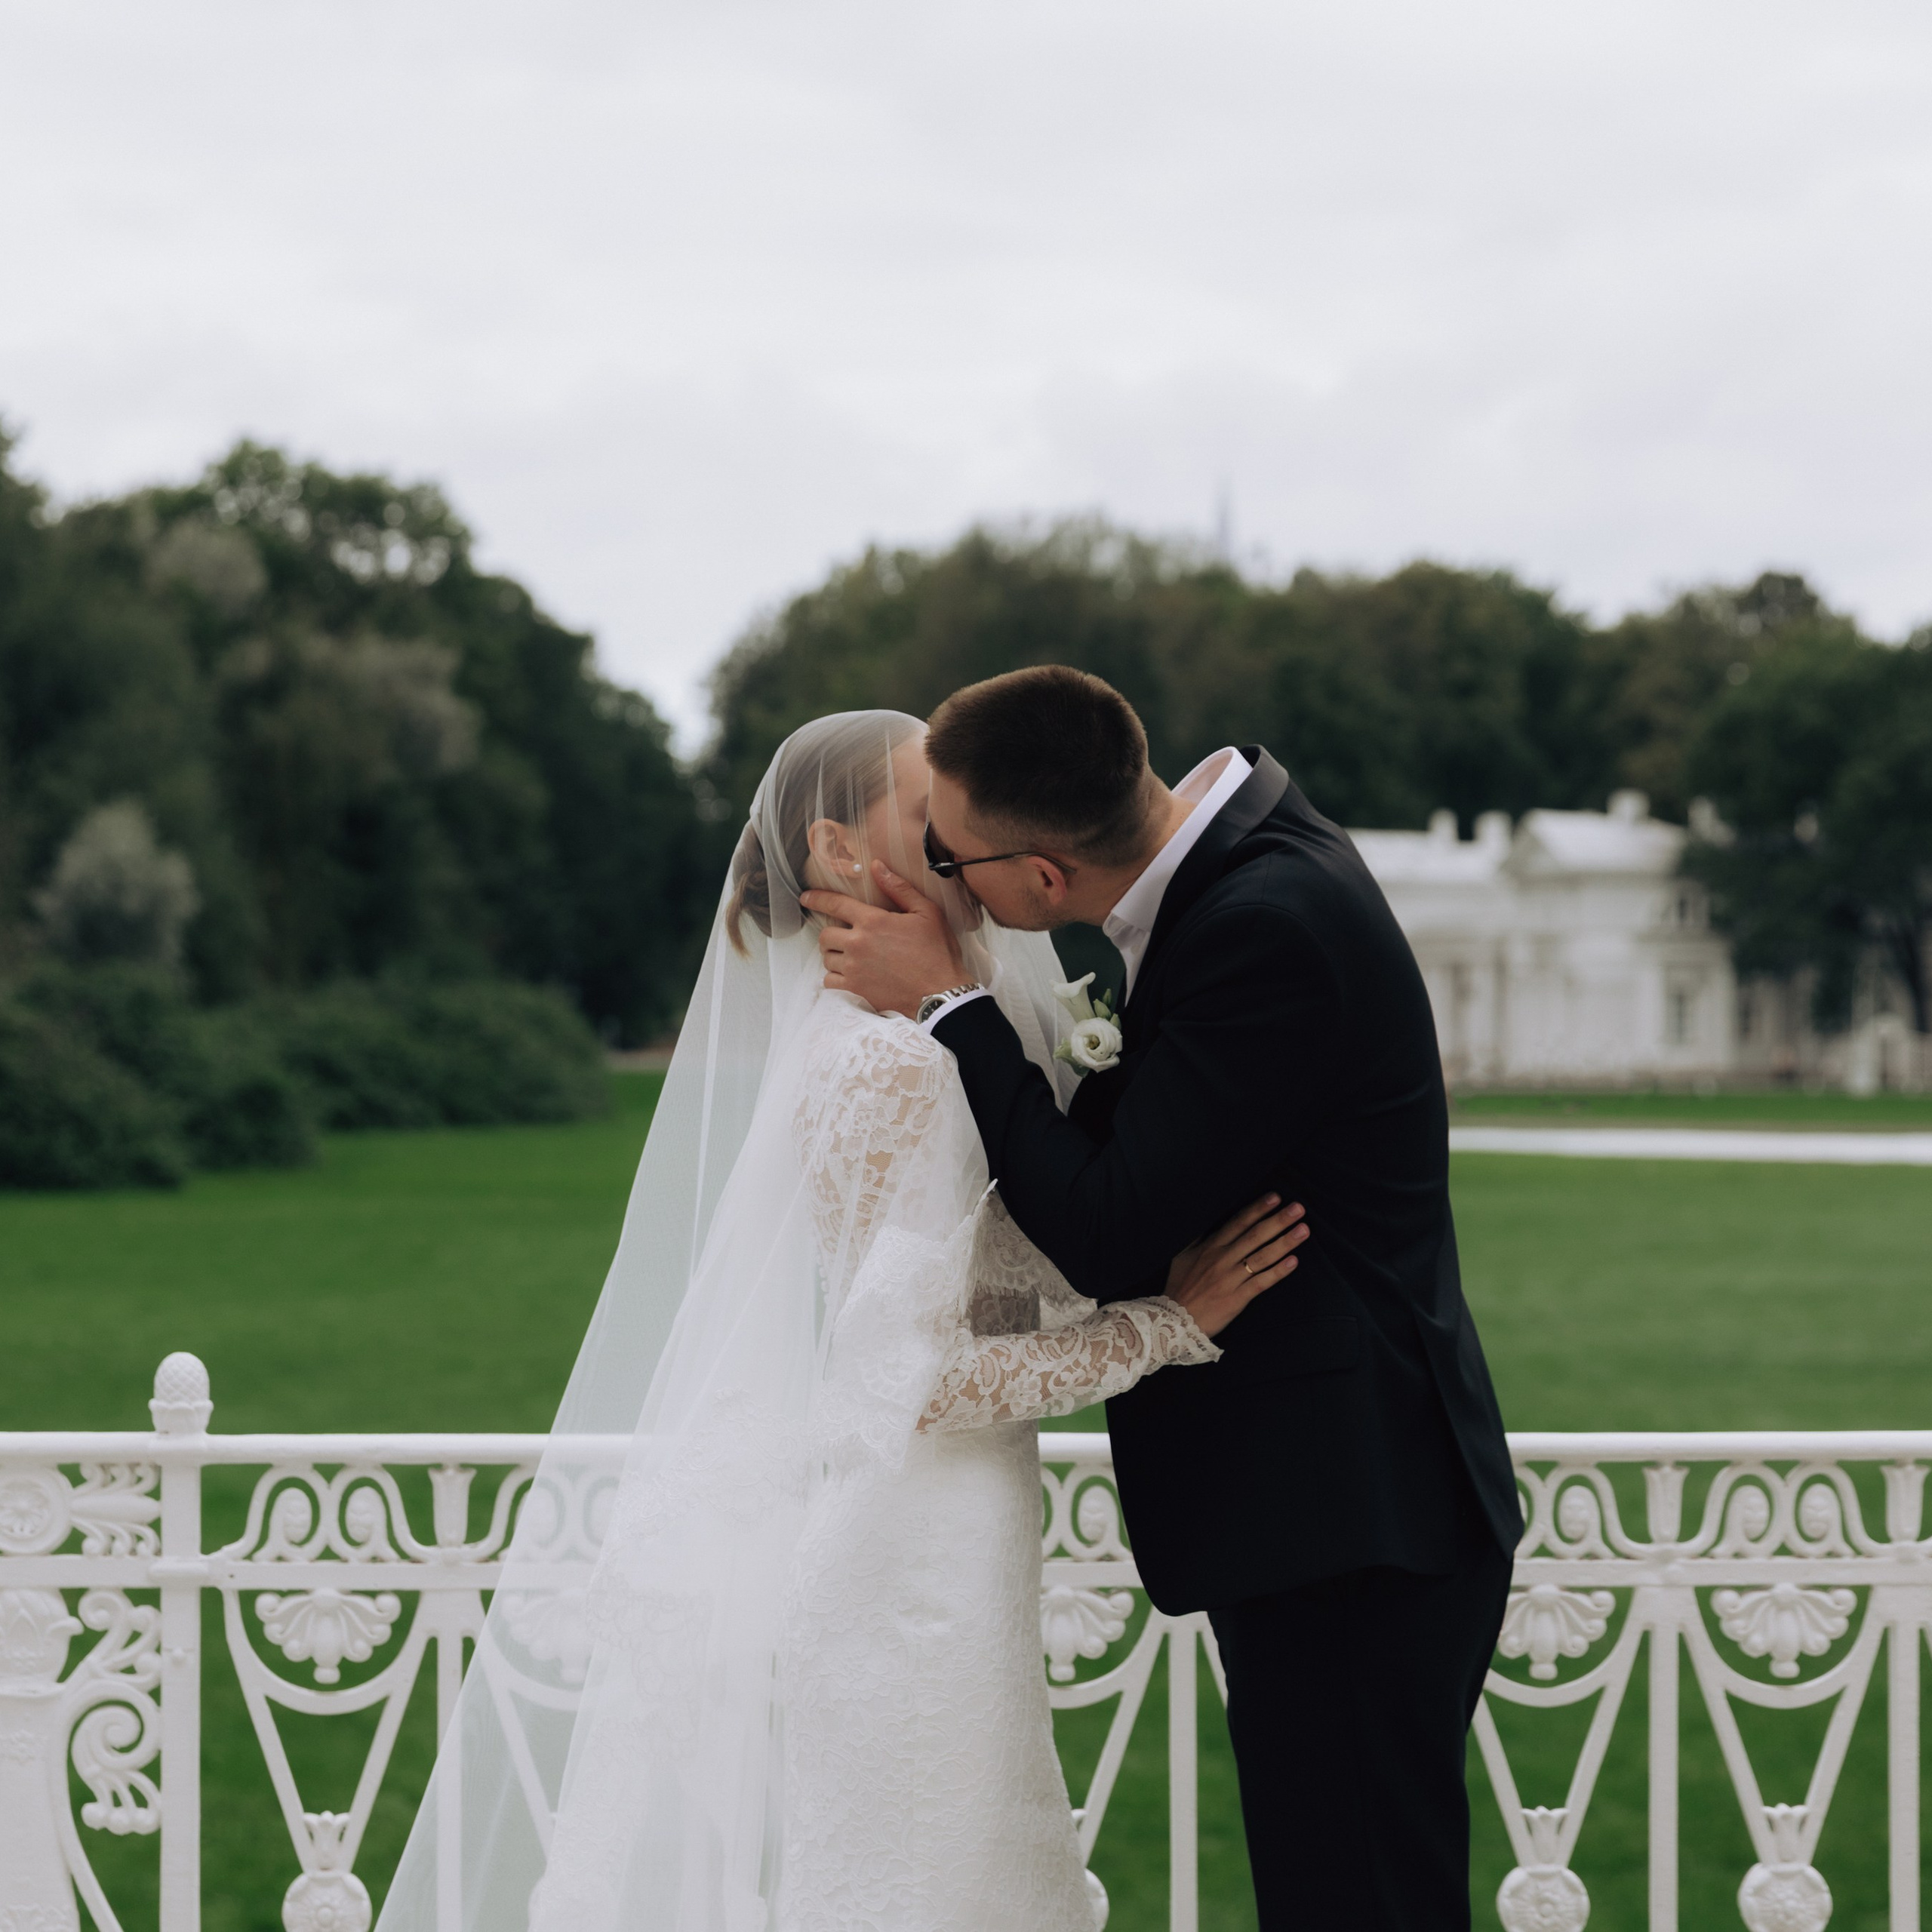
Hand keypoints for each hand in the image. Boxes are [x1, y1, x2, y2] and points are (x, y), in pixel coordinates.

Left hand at [800, 862, 966, 1019]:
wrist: (941, 994)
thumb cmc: (937, 953)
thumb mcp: (927, 913)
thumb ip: (899, 888)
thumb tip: (876, 866)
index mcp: (873, 921)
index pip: (835, 904)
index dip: (817, 899)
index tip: (806, 898)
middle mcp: (858, 944)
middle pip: (825, 935)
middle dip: (832, 935)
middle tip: (845, 938)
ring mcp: (854, 969)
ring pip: (827, 959)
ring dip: (834, 957)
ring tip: (850, 958)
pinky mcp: (855, 991)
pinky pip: (829, 982)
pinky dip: (835, 978)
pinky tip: (849, 976)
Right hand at [1165, 1194, 1307, 1339]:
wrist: (1173, 1321)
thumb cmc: (1179, 1287)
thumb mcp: (1181, 1255)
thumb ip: (1196, 1237)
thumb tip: (1205, 1218)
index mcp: (1211, 1246)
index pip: (1238, 1223)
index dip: (1258, 1209)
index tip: (1276, 1197)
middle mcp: (1223, 1259)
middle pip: (1255, 1235)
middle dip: (1278, 1220)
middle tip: (1298, 1208)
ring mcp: (1231, 1278)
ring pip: (1262, 1257)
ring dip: (1284, 1242)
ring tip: (1303, 1230)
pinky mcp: (1237, 1298)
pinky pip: (1261, 1282)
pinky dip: (1278, 1272)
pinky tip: (1294, 1262)